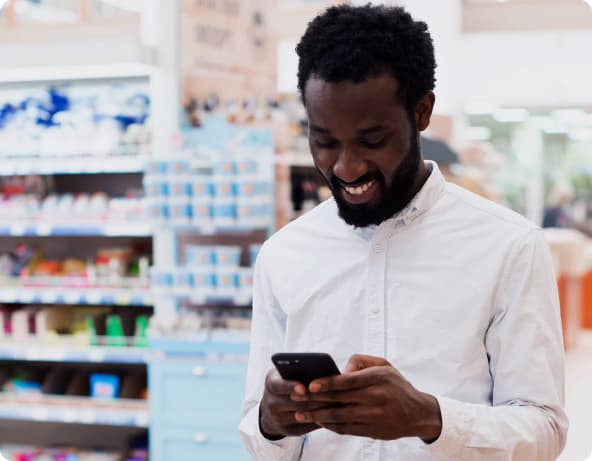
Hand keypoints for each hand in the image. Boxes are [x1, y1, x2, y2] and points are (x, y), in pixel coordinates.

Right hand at [259, 368, 335, 438]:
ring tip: (336, 402)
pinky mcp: (290, 431)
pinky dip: (320, 419)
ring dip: (321, 409)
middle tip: (332, 393)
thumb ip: (295, 372)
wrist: (270, 410)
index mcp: (271, 385)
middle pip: (295, 403)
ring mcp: (279, 420)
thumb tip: (318, 369)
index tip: (303, 388)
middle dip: (315, 398)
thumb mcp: (283, 375)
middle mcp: (272, 404)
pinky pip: (308, 426)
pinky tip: (333, 412)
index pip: (279, 386)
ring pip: (304, 415)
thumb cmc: (283, 384)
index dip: (291, 387)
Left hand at [290, 354, 441, 441]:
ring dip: (317, 415)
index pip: (347, 381)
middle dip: (314, 400)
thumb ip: (361, 361)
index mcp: (378, 378)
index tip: (310, 385)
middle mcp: (376, 398)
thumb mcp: (384, 365)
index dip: (327, 384)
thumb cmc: (396, 385)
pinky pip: (346, 429)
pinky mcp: (372, 431)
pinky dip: (330, 425)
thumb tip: (342, 370)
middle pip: (339, 400)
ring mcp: (374, 416)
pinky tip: (318, 420)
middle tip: (296, 398)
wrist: (418, 413)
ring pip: (339, 417)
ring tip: (301, 413)